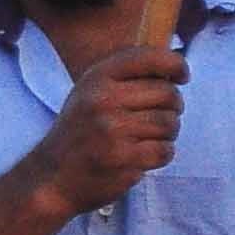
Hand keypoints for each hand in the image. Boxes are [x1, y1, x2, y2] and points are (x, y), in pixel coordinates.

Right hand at [27, 36, 185, 217]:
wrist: (52, 177)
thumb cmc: (80, 133)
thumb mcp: (90, 93)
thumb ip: (126, 78)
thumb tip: (175, 68)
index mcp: (97, 77)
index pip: (149, 58)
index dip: (175, 64)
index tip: (182, 76)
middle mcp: (104, 99)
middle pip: (168, 94)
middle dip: (173, 107)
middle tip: (160, 116)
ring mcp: (113, 129)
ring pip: (170, 124)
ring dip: (168, 134)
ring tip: (147, 137)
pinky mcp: (123, 158)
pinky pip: (165, 150)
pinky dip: (161, 154)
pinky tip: (143, 155)